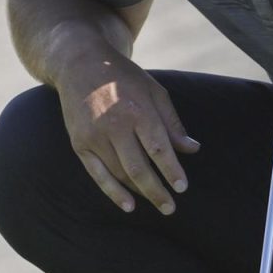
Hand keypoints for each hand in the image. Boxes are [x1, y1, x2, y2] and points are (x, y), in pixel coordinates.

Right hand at [53, 56, 199, 213]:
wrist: (80, 64)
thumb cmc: (124, 79)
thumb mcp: (154, 91)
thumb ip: (172, 122)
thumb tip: (192, 149)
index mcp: (137, 110)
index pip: (158, 148)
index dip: (171, 170)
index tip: (182, 187)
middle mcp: (114, 125)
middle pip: (138, 168)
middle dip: (156, 191)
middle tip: (170, 208)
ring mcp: (94, 136)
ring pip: (119, 173)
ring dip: (139, 192)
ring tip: (157, 202)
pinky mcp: (79, 143)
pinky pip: (97, 174)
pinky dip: (113, 192)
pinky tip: (128, 205)